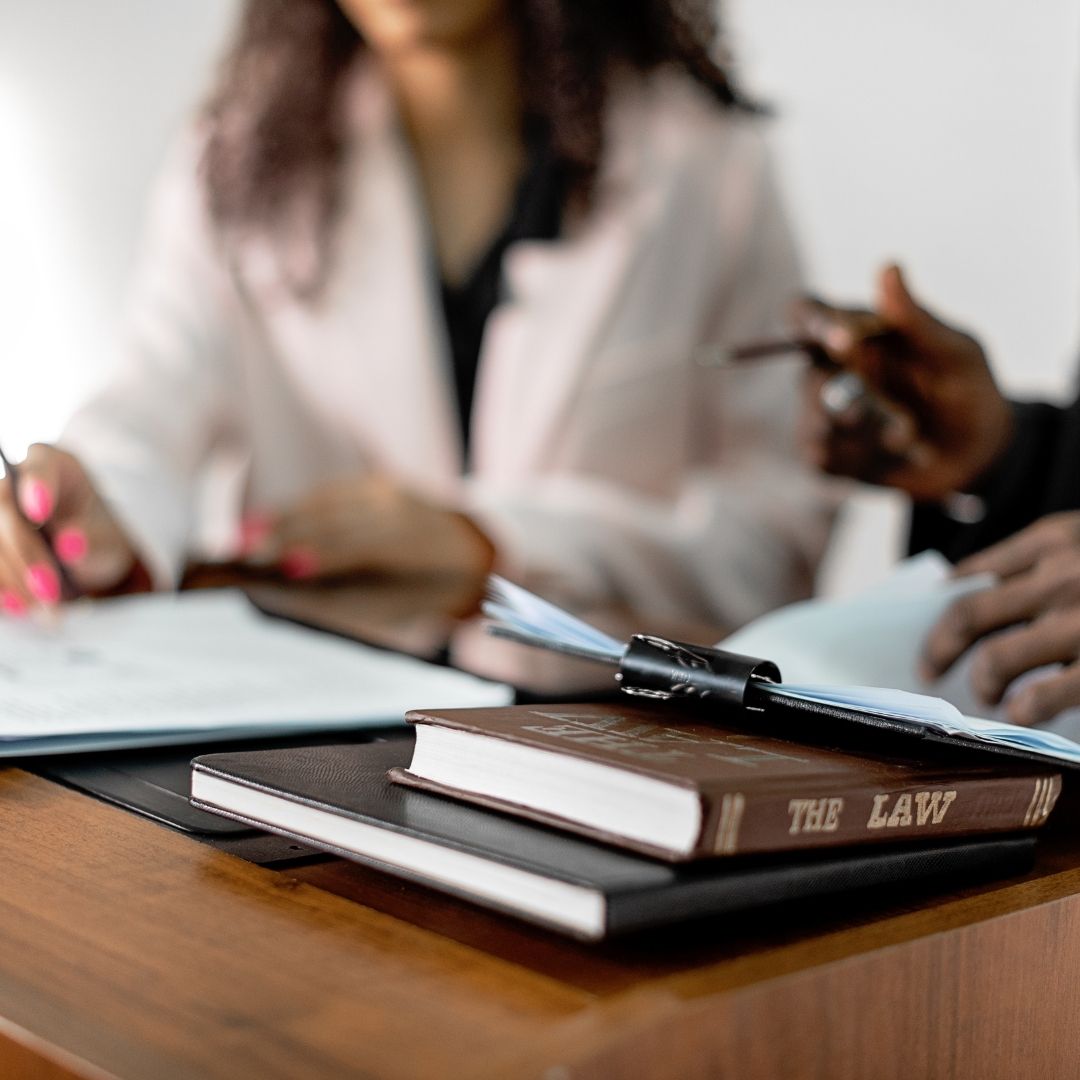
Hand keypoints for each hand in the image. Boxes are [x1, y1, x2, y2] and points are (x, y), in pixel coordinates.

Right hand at [0, 444, 138, 612]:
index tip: (40, 513)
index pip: (40, 466)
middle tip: (50, 592)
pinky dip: (0, 587)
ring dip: (11, 578)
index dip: (36, 487)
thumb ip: (92, 540)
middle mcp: (15, 482)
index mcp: (53, 465)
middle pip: (5, 512)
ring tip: (42, 610)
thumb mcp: (107, 539)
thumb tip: (69, 545)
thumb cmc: (96, 535)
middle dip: (26, 555)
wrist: (81, 554)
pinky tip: (16, 607)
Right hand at [242, 472, 495, 586]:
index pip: (359, 546)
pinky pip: (333, 494)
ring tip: (247, 537)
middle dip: (288, 535)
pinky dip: (300, 507)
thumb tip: (288, 587)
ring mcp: (390, 491)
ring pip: (330, 502)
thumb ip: (348, 597)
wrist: (474, 548)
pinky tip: (272, 520)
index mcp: (414, 546)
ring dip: (285, 518)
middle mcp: (401, 510)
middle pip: (336, 520)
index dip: (320, 554)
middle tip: (244, 552)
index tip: (280, 566)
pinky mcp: (379, 482)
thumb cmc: (429, 590)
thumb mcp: (397, 606)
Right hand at [793, 264, 1014, 500]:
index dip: (810, 321)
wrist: (976, 455)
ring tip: (909, 438)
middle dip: (858, 402)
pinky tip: (892, 456)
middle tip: (904, 421)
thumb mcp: (955, 353)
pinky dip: (862, 459)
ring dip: (870, 435)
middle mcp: (829, 369)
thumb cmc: (968, 391)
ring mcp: (822, 413)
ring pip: (817, 423)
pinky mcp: (827, 454)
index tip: (841, 340)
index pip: (805, 312)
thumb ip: (915, 318)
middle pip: (809, 379)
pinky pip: (822, 457)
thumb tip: (888, 266)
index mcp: (853, 332)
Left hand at [922, 513, 1079, 724]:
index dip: (940, 610)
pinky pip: (1048, 693)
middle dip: (940, 648)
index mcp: (1055, 539)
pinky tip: (1022, 714)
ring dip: (982, 681)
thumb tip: (963, 585)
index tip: (925, 629)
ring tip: (987, 694)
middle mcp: (1061, 575)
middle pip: (969, 616)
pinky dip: (1026, 708)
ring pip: (997, 657)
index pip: (972, 578)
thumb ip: (1038, 555)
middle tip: (930, 668)